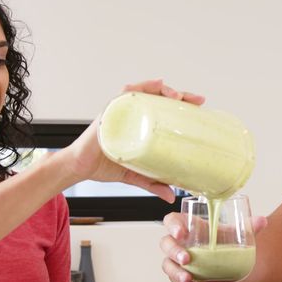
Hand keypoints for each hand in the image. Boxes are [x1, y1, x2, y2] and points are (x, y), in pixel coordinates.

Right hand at [62, 79, 204, 202]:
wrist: (81, 168)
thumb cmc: (104, 165)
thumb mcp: (136, 176)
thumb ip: (153, 184)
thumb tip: (171, 196)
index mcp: (141, 126)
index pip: (165, 111)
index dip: (183, 107)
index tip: (200, 108)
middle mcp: (133, 114)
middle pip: (159, 98)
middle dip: (179, 96)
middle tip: (196, 101)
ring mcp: (122, 111)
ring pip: (146, 92)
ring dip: (164, 90)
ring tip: (177, 95)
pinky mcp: (111, 111)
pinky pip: (127, 94)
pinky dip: (143, 87)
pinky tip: (155, 84)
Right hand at [160, 211, 267, 281]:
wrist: (223, 258)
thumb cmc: (220, 239)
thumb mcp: (233, 232)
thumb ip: (248, 226)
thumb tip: (262, 221)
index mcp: (187, 225)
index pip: (172, 221)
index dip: (173, 226)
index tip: (181, 233)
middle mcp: (179, 242)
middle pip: (166, 243)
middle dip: (174, 252)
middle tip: (187, 259)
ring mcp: (177, 259)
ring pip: (168, 265)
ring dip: (176, 273)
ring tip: (190, 279)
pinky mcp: (180, 274)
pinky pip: (176, 281)